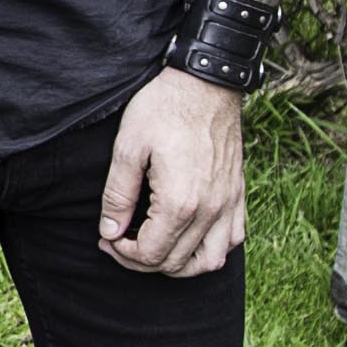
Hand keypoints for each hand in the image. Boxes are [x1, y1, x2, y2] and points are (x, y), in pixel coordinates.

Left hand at [98, 70, 246, 276]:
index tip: (107, 238)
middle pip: (175, 263)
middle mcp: (210, 210)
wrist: (206, 81)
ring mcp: (229, 203)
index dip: (122, 253)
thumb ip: (118, 195)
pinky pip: (233, 240)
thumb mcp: (128, 148)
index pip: (150, 255)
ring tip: (155, 248)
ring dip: (179, 264)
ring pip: (210, 261)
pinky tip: (188, 236)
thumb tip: (110, 231)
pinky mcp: (238, 194)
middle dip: (142, 260)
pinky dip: (210, 249)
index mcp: (180, 202)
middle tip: (120, 241)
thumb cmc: (164, 108)